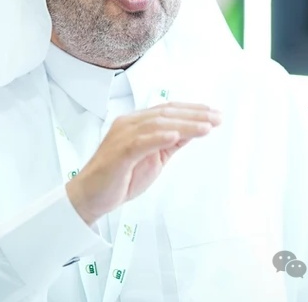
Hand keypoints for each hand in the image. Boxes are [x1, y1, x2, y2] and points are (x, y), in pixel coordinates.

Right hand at [66, 102, 220, 224]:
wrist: (90, 196)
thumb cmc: (120, 178)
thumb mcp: (153, 159)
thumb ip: (169, 145)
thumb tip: (190, 133)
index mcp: (137, 124)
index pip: (168, 111)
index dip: (192, 110)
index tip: (214, 114)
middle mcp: (129, 124)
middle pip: (166, 114)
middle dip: (195, 115)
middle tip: (217, 118)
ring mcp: (123, 136)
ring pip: (158, 124)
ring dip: (185, 125)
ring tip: (206, 126)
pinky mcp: (119, 152)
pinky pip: (141, 142)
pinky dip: (159, 137)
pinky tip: (176, 136)